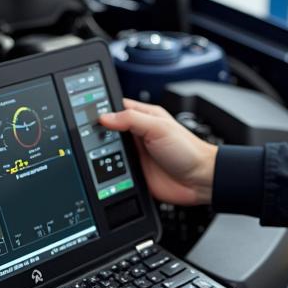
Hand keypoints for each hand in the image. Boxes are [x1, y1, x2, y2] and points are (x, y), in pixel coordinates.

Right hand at [98, 98, 217, 205]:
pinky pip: (114, 172)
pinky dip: (108, 172)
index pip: (116, 107)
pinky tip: (103, 171)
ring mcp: (134, 155)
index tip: (87, 112)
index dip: (102, 108)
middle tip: (87, 135)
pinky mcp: (133, 174)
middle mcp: (137, 135)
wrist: (200, 181)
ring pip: (108, 152)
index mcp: (143, 117)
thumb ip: (131, 119)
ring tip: (93, 153)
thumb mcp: (159, 127)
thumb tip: (105, 117)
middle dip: (98, 133)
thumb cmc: (188, 150)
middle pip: (109, 130)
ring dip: (102, 154)